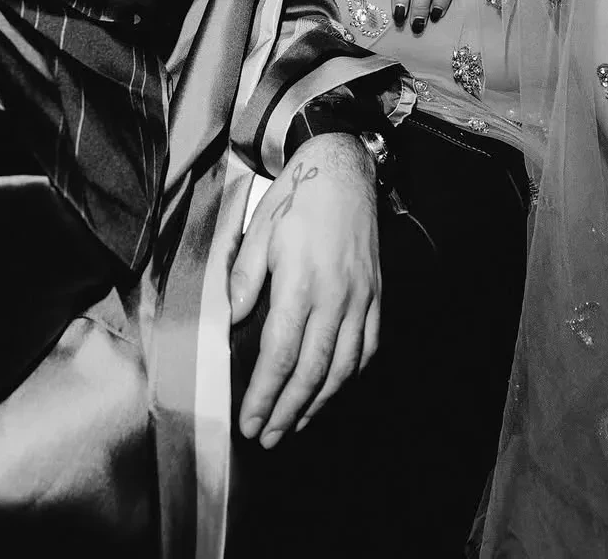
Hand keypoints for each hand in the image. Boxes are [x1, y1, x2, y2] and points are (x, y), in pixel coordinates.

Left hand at [231, 133, 379, 447]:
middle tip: (268, 437)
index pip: (280, 355)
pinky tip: (333, 388)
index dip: (264, 394)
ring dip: (319, 402)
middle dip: (287, 410)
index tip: (249, 421)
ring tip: (295, 424)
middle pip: (312, 371)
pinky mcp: (376, 294)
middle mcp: (336, 296)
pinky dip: (350, 375)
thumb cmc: (296, 197)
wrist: (344, 169)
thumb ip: (245, 278)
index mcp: (301, 282)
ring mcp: (362, 297)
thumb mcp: (260, 229)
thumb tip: (230, 320)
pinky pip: (368, 346)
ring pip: (343, 366)